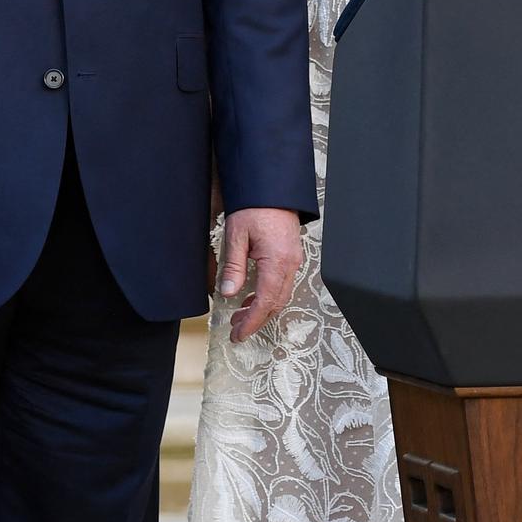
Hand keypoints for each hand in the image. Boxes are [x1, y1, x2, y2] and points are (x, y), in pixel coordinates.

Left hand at [218, 205, 304, 342]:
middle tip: (236, 328)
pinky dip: (268, 295)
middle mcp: (291, 264)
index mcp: (277, 261)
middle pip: (276, 303)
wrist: (272, 188)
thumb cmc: (254, 206)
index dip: (252, 321)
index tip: (238, 333)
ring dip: (262, 308)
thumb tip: (227, 292)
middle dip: (256, 319)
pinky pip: (282, 283)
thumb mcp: (236, 235)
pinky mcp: (292, 256)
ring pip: (281, 295)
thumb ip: (233, 266)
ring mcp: (294, 260)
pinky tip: (252, 296)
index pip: (265, 301)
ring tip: (240, 315)